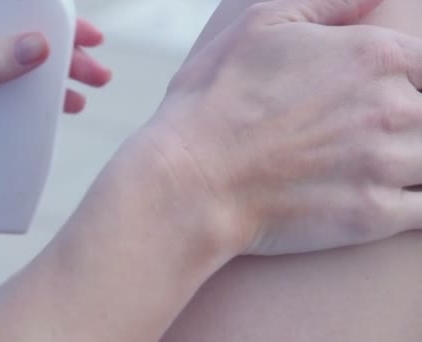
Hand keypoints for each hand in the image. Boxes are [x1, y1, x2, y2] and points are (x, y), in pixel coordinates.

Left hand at [0, 0, 110, 179]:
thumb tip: (38, 48)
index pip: (0, 0)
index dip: (48, 14)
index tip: (84, 33)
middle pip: (9, 32)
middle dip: (56, 55)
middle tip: (95, 75)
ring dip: (39, 82)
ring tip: (76, 101)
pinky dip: (8, 103)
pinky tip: (29, 121)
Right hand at [136, 0, 421, 255]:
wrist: (191, 180)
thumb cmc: (214, 102)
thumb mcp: (260, 26)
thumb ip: (328, 4)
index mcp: (373, 55)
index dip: (410, 80)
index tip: (379, 99)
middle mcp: (392, 107)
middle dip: (405, 123)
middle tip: (362, 135)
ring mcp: (385, 164)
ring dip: (408, 162)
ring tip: (370, 165)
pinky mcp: (373, 216)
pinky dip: (412, 204)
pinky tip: (388, 199)